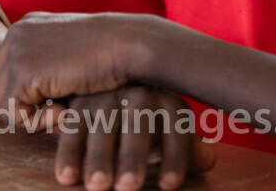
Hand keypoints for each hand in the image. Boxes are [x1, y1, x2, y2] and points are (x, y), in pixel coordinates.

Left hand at [0, 12, 156, 112]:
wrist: (132, 44)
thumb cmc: (112, 56)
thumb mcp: (69, 56)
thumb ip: (44, 71)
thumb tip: (19, 106)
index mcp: (25, 27)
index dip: (22, 96)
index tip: (55, 100)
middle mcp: (16, 33)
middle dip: (18, 108)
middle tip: (55, 109)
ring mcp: (16, 50)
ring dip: (29, 118)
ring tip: (62, 109)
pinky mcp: (23, 71)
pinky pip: (14, 115)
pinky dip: (38, 123)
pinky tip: (65, 109)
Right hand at [51, 86, 215, 190]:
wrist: (110, 93)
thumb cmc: (149, 128)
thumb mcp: (168, 136)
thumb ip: (186, 149)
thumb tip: (208, 160)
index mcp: (166, 101)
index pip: (176, 124)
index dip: (176, 155)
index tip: (168, 186)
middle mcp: (137, 94)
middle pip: (138, 124)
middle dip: (133, 156)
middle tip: (128, 187)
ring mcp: (106, 98)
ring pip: (102, 127)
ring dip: (99, 158)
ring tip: (98, 186)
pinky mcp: (78, 106)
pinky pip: (72, 128)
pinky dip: (68, 153)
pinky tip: (67, 178)